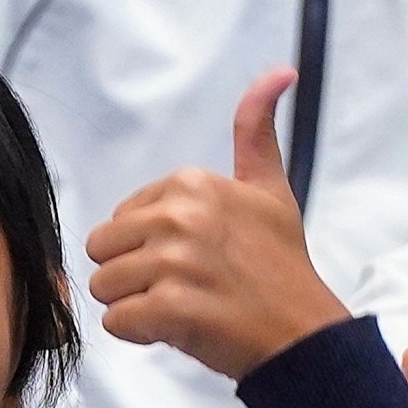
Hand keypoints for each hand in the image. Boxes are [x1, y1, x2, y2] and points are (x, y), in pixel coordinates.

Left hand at [86, 72, 349, 379]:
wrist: (304, 335)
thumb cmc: (279, 267)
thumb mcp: (270, 189)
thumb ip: (256, 132)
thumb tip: (278, 72)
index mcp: (192, 184)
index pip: (118, 220)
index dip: (149, 247)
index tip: (198, 256)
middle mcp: (181, 215)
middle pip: (102, 252)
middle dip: (135, 276)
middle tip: (189, 285)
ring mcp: (175, 262)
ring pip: (105, 287)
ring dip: (138, 306)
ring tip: (188, 305)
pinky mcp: (170, 308)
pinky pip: (116, 322)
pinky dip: (143, 334)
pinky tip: (183, 328)